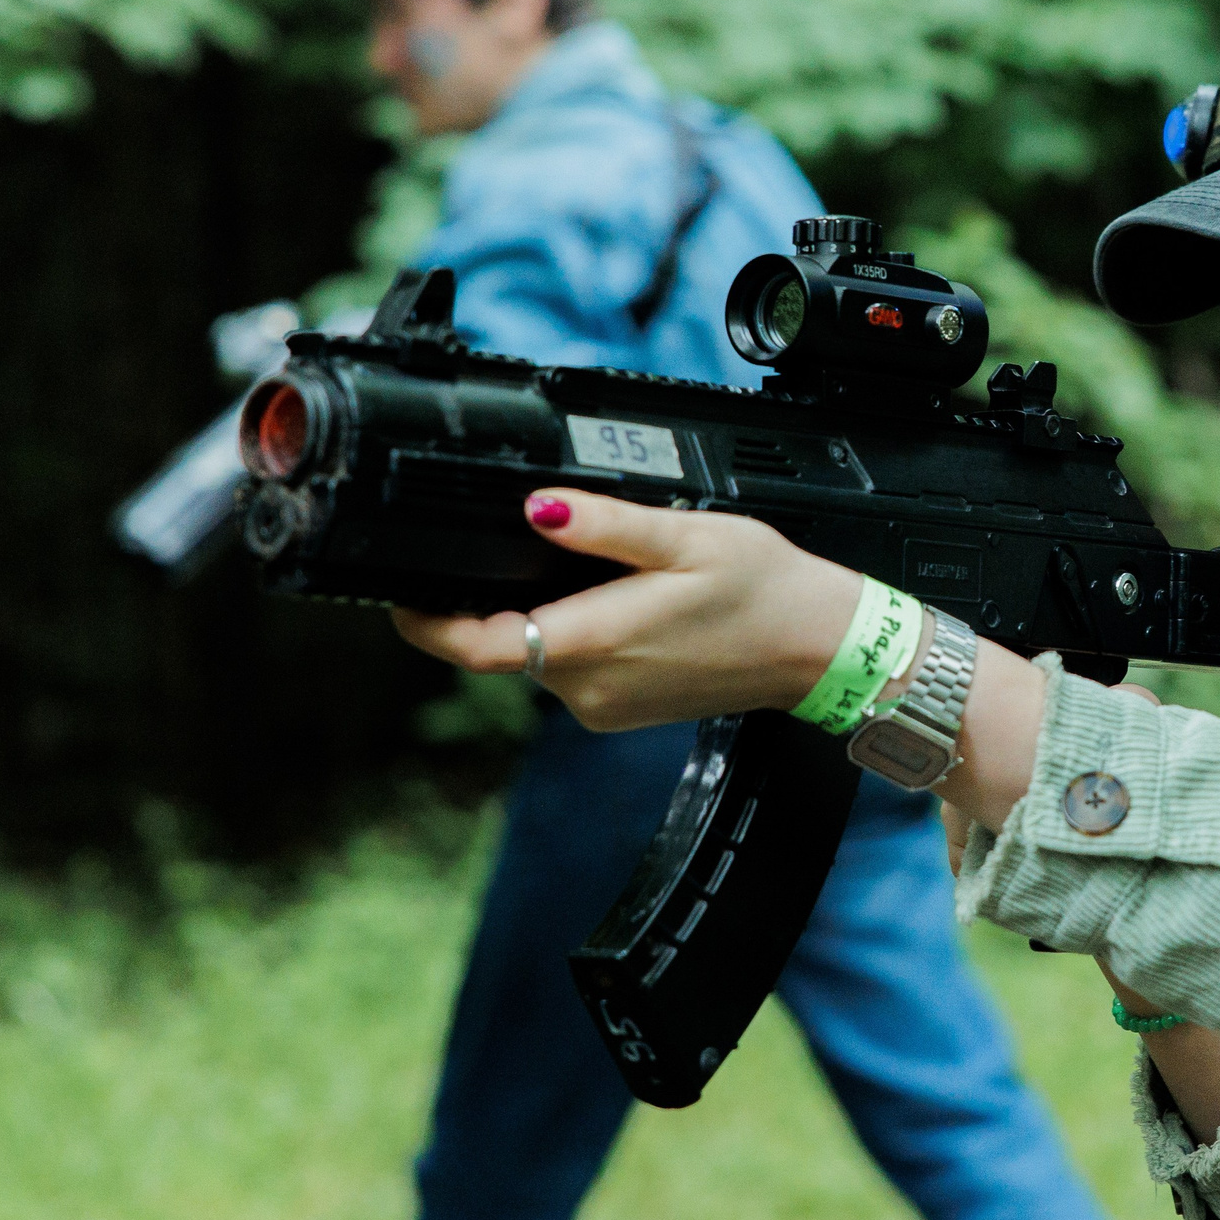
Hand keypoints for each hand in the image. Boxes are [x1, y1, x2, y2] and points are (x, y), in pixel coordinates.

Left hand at [391, 489, 857, 730]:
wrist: (817, 649)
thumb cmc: (764, 591)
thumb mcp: (685, 536)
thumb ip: (604, 525)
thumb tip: (536, 508)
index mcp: (594, 642)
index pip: (474, 647)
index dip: (425, 622)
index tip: (402, 593)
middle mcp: (590, 688)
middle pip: (504, 645)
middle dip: (500, 600)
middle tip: (530, 549)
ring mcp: (605, 706)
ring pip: (539, 655)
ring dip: (545, 615)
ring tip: (600, 572)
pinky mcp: (621, 711)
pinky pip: (573, 670)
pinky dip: (577, 635)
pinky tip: (624, 603)